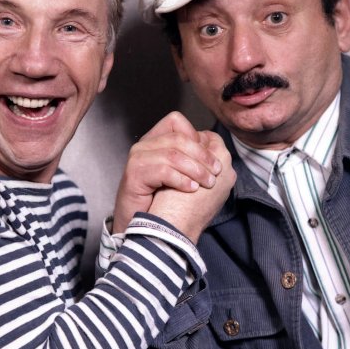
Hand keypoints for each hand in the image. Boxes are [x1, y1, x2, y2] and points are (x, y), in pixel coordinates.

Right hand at [112, 111, 224, 233]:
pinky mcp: (133, 174)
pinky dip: (181, 180)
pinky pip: (163, 171)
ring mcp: (137, 158)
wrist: (144, 227)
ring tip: (207, 183)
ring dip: (196, 170)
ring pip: (172, 154)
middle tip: (216, 172)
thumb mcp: (181, 173)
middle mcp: (143, 145)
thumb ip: (191, 155)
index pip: (176, 121)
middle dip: (202, 155)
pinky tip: (192, 189)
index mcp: (155, 141)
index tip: (211, 158)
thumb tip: (213, 142)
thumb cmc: (164, 201)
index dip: (197, 137)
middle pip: (178, 138)